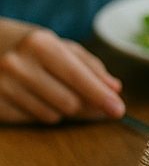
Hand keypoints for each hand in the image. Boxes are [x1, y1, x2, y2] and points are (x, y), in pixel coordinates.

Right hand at [0, 21, 124, 123]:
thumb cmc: (30, 46)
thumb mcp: (59, 46)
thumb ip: (89, 66)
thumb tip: (114, 89)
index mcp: (40, 44)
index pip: (78, 77)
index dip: (100, 96)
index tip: (118, 110)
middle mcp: (18, 65)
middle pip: (68, 102)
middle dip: (85, 105)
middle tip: (92, 103)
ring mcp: (0, 87)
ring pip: (50, 115)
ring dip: (61, 109)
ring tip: (52, 90)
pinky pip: (30, 121)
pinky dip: (39, 113)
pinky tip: (33, 97)